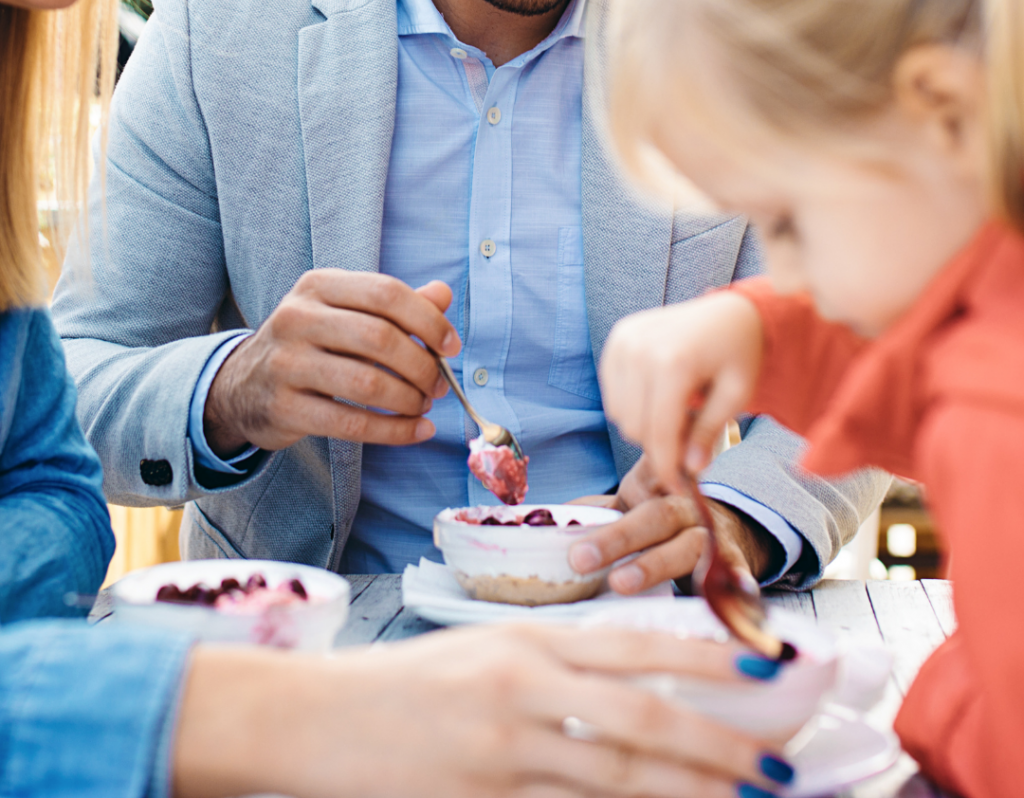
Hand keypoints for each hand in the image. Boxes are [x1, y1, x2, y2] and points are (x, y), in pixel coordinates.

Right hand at [173, 623, 794, 797]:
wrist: (312, 721)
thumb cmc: (398, 683)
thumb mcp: (477, 653)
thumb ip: (545, 665)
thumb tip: (618, 683)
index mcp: (524, 641)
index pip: (633, 644)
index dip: (703, 655)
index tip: (759, 667)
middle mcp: (524, 686)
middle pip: (642, 715)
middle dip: (715, 740)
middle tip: (770, 762)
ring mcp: (505, 748)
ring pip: (618, 773)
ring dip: (684, 788)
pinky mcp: (483, 796)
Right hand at [203, 272, 460, 455]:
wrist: (242, 386)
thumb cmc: (311, 344)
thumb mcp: (346, 312)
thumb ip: (396, 304)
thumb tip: (444, 294)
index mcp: (318, 285)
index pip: (386, 293)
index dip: (428, 320)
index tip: (451, 345)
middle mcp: (297, 317)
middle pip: (380, 338)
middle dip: (422, 365)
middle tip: (439, 384)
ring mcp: (286, 364)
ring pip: (368, 383)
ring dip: (410, 400)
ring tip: (425, 405)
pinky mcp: (285, 408)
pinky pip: (352, 424)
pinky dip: (395, 431)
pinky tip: (416, 430)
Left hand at [568, 453, 778, 593]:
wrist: (729, 528)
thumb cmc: (665, 519)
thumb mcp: (633, 505)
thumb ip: (596, 510)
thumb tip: (546, 519)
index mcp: (658, 486)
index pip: (643, 475)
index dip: (628, 479)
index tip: (599, 496)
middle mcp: (686, 506)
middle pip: (654, 517)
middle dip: (616, 538)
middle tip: (580, 558)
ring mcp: (712, 535)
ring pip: (686, 547)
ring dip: (654, 566)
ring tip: (622, 583)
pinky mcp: (735, 564)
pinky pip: (734, 574)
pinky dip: (734, 586)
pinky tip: (733, 594)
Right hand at [599, 291, 763, 490]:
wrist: (729, 310)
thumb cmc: (739, 352)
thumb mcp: (737, 394)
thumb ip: (709, 431)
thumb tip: (690, 469)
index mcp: (674, 362)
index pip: (660, 432)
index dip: (668, 468)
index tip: (678, 489)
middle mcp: (640, 349)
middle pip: (635, 428)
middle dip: (660, 445)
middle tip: (689, 441)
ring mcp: (623, 341)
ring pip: (619, 414)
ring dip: (645, 425)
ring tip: (677, 412)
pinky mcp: (617, 339)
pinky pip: (612, 392)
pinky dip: (632, 404)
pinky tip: (659, 396)